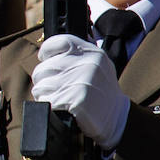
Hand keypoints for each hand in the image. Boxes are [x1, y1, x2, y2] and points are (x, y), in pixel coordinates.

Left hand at [32, 35, 130, 149]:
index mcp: (92, 53)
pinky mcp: (75, 99)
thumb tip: (47, 54)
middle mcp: (86, 64)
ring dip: (45, 95)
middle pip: (43, 68)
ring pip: (41, 86)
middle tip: (57, 88)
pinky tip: (62, 108)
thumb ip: (76, 56)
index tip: (44, 58)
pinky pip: (46, 101)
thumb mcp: (96, 66)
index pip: (59, 42)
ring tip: (62, 98)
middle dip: (44, 80)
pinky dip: (50, 106)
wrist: (119, 118)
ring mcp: (80, 81)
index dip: (47, 50)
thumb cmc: (101, 92)